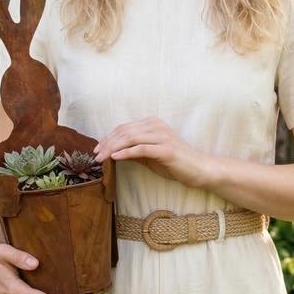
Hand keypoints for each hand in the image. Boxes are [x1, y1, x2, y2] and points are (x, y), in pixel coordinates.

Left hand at [92, 116, 213, 188]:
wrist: (198, 169)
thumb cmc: (175, 163)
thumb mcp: (150, 156)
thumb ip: (134, 151)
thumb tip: (113, 152)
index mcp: (152, 124)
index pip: (124, 128)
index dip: (108, 138)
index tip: (96, 149)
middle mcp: (156, 126)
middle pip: (124, 131)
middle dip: (106, 143)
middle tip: (95, 155)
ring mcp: (162, 136)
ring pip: (130, 138)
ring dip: (112, 148)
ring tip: (101, 158)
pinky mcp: (166, 149)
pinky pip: (141, 148)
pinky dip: (126, 152)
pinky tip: (115, 157)